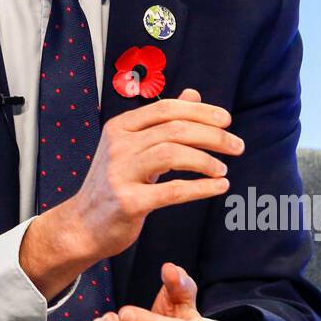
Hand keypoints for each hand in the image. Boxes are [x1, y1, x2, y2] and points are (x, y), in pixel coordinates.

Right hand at [60, 87, 240, 263]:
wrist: (83, 225)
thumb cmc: (113, 183)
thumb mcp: (133, 146)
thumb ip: (163, 121)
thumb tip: (193, 95)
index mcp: (120, 127)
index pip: (166, 108)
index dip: (200, 111)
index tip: (226, 120)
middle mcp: (118, 145)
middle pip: (175, 130)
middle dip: (213, 136)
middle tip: (237, 146)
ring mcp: (121, 173)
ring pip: (174, 154)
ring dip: (207, 160)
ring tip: (223, 169)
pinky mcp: (128, 202)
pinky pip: (173, 191)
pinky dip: (201, 188)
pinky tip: (218, 187)